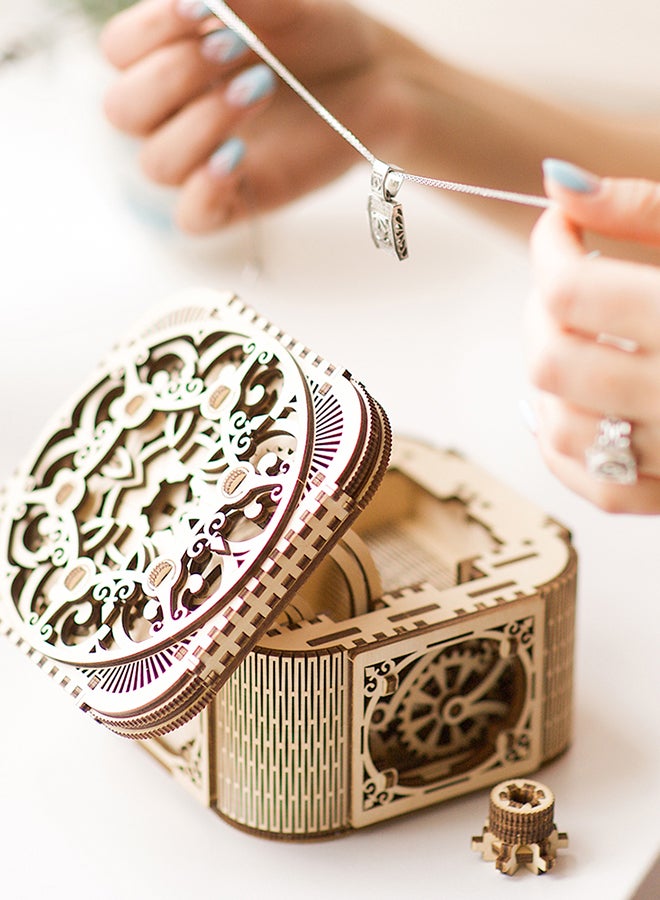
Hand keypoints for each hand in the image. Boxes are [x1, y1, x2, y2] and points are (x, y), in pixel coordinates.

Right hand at [101, 0, 412, 232]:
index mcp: (169, 55)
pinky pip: (192, 217)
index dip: (150, 30)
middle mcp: (176, 110)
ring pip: (156, 164)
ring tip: (258, 91)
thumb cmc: (320, 35)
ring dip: (199, 125)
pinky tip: (236, 158)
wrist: (374, 79)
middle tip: (233, 48)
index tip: (202, 7)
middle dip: (174, 75)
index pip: (120, 51)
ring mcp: (203, 159)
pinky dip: (204, 190)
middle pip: (124, 111)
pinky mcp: (236, 200)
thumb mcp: (284, 3)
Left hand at [527, 159, 659, 512]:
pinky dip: (565, 447)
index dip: (549, 245)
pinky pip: (594, 487)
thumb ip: (647, 208)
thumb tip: (560, 184)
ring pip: (561, 430)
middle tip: (565, 280)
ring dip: (547, 379)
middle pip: (552, 363)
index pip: (571, 290)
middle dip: (539, 310)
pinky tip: (571, 404)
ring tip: (571, 338)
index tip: (560, 226)